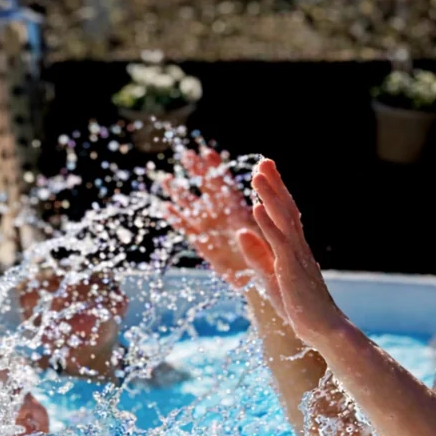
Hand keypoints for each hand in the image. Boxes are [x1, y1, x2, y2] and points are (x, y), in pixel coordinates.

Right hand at [163, 149, 257, 287]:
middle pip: (207, 189)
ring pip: (193, 206)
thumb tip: (240, 233)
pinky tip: (165, 207)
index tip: (208, 153)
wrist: (262, 282)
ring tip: (167, 179)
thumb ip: (254, 245)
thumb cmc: (270, 261)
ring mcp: (212, 229)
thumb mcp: (266, 251)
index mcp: (240, 212)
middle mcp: (224, 216)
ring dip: (180, 193)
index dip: (217, 169)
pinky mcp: (203, 245)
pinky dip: (177, 219)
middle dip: (197, 172)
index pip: (227, 186)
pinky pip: (187, 229)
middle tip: (186, 155)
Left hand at [238, 159, 345, 348]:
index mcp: (293, 248)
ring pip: (283, 220)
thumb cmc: (299, 307)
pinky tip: (257, 208)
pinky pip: (279, 243)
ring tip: (257, 174)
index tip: (263, 170)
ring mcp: (297, 257)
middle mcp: (298, 247)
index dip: (273, 191)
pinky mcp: (292, 270)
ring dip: (270, 196)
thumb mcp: (270, 277)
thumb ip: (257, 255)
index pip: (283, 214)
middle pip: (286, 208)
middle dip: (274, 184)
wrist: (324, 330)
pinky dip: (268, 224)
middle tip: (263, 160)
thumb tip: (240, 232)